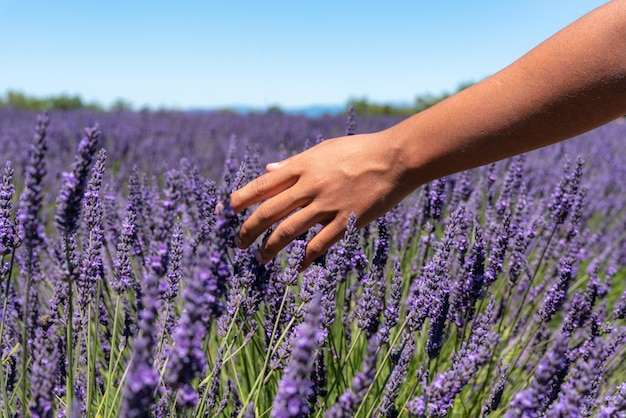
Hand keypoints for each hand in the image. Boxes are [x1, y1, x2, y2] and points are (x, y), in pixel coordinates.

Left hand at [228, 131, 412, 268]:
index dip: (240, 199)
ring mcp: (327, 205)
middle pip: (269, 212)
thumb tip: (267, 169)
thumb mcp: (323, 149)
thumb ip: (293, 163)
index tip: (226, 211)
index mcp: (302, 166)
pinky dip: (304, 258)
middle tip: (238, 244)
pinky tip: (296, 268)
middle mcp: (310, 186)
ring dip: (269, 248)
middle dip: (248, 230)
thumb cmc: (360, 150)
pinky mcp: (346, 221)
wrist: (397, 158)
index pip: (262, 185)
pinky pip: (319, 245)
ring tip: (260, 259)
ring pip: (288, 231)